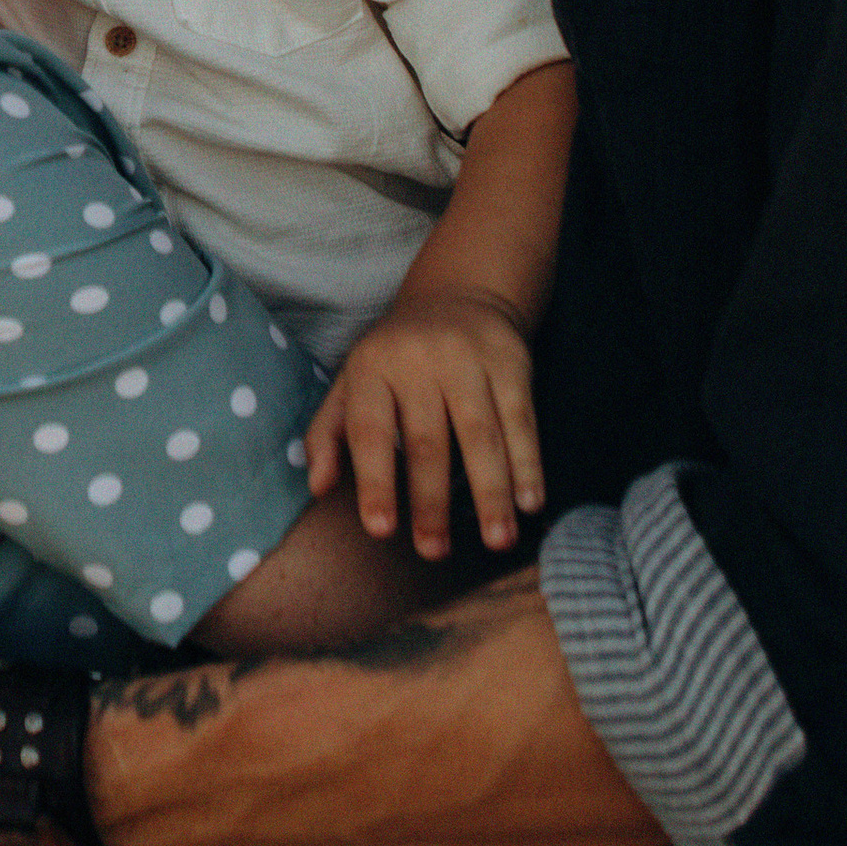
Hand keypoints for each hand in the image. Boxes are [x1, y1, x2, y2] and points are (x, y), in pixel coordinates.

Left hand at [306, 294, 545, 560]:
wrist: (459, 293)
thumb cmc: (395, 356)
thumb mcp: (351, 383)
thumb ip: (329, 434)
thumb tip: (317, 487)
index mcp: (371, 367)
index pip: (369, 431)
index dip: (375, 482)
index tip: (381, 531)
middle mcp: (418, 360)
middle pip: (427, 440)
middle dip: (431, 501)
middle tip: (434, 552)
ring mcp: (468, 359)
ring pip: (480, 434)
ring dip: (490, 492)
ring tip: (496, 541)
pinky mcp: (511, 361)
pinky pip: (521, 419)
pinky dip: (528, 463)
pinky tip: (530, 502)